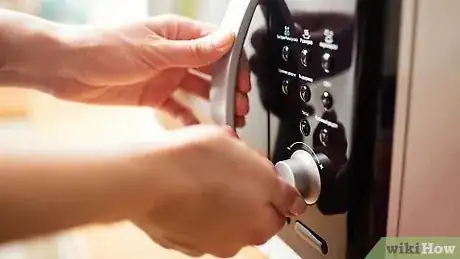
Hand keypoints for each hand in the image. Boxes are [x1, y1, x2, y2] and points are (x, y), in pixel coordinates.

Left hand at [44, 14, 249, 125]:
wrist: (67, 69)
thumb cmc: (104, 48)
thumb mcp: (154, 50)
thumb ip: (192, 50)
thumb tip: (226, 41)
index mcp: (175, 34)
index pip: (215, 44)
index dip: (233, 61)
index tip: (245, 79)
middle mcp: (173, 55)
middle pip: (210, 70)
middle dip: (228, 86)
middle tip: (241, 104)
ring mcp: (165, 76)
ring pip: (198, 90)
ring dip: (214, 103)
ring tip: (229, 118)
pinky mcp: (154, 96)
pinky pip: (178, 108)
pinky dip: (190, 119)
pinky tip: (201, 129)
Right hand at [131, 125, 305, 257]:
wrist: (147, 179)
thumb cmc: (195, 165)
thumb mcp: (249, 159)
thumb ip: (275, 181)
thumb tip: (285, 191)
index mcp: (260, 224)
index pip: (281, 209)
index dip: (272, 186)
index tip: (263, 174)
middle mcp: (234, 241)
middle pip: (249, 214)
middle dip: (245, 193)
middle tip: (230, 169)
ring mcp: (205, 243)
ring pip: (220, 218)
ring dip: (219, 202)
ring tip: (203, 175)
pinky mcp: (180, 241)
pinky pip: (195, 222)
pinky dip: (195, 210)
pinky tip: (186, 189)